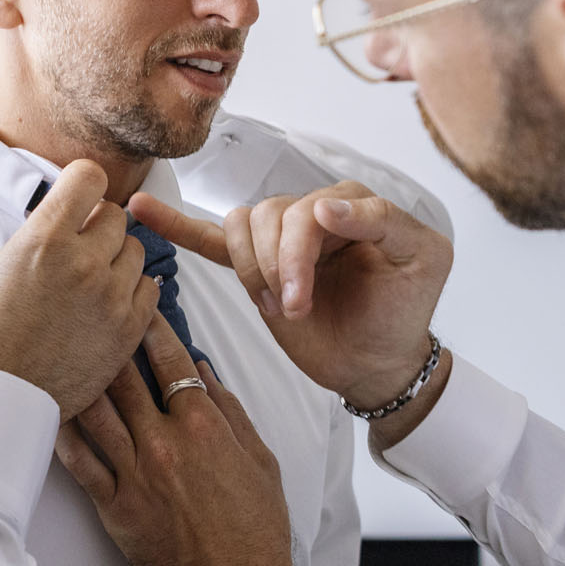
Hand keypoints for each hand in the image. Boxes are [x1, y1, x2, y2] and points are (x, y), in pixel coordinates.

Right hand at [0, 159, 161, 421]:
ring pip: (136, 251)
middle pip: (114, 216)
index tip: (77, 201)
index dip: (82, 186)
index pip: (88, 177)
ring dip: (117, 259)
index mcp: (44, 239)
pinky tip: (109, 303)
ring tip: (92, 282)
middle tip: (79, 250)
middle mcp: (84, 261)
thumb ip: (30, 242)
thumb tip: (51, 229)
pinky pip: (150, 289)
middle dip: (97, 228)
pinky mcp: (128, 329)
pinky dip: (133, 291)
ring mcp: (111, 296)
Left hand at [55, 315, 293, 565]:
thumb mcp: (259, 458)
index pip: (169, 359)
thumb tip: (202, 368)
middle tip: (85, 315)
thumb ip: (229, 409)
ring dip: (77, 379)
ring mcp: (136, 474)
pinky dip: (62, 434)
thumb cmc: (256, 525)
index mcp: (203, 426)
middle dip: (104, 342)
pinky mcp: (115, 507)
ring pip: (95, 412)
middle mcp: (164, 442)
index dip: (150, 325)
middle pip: (123, 377)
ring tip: (58, 351)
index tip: (136, 304)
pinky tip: (46, 409)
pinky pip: (80, 463)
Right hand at [128, 182, 453, 418]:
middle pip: (271, 214)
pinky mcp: (255, 267)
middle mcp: (313, 212)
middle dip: (278, 266)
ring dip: (253, 268)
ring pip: (243, 226)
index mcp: (353, 204)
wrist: (377, 361)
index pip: (311, 206)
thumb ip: (384, 222)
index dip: (302, 246)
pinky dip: (177, 224)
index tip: (302, 290)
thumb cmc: (404, 312)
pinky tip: (144, 209)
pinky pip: (211, 239)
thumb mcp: (421, 261)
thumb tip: (325, 206)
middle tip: (294, 311)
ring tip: (277, 307)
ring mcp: (280, 239)